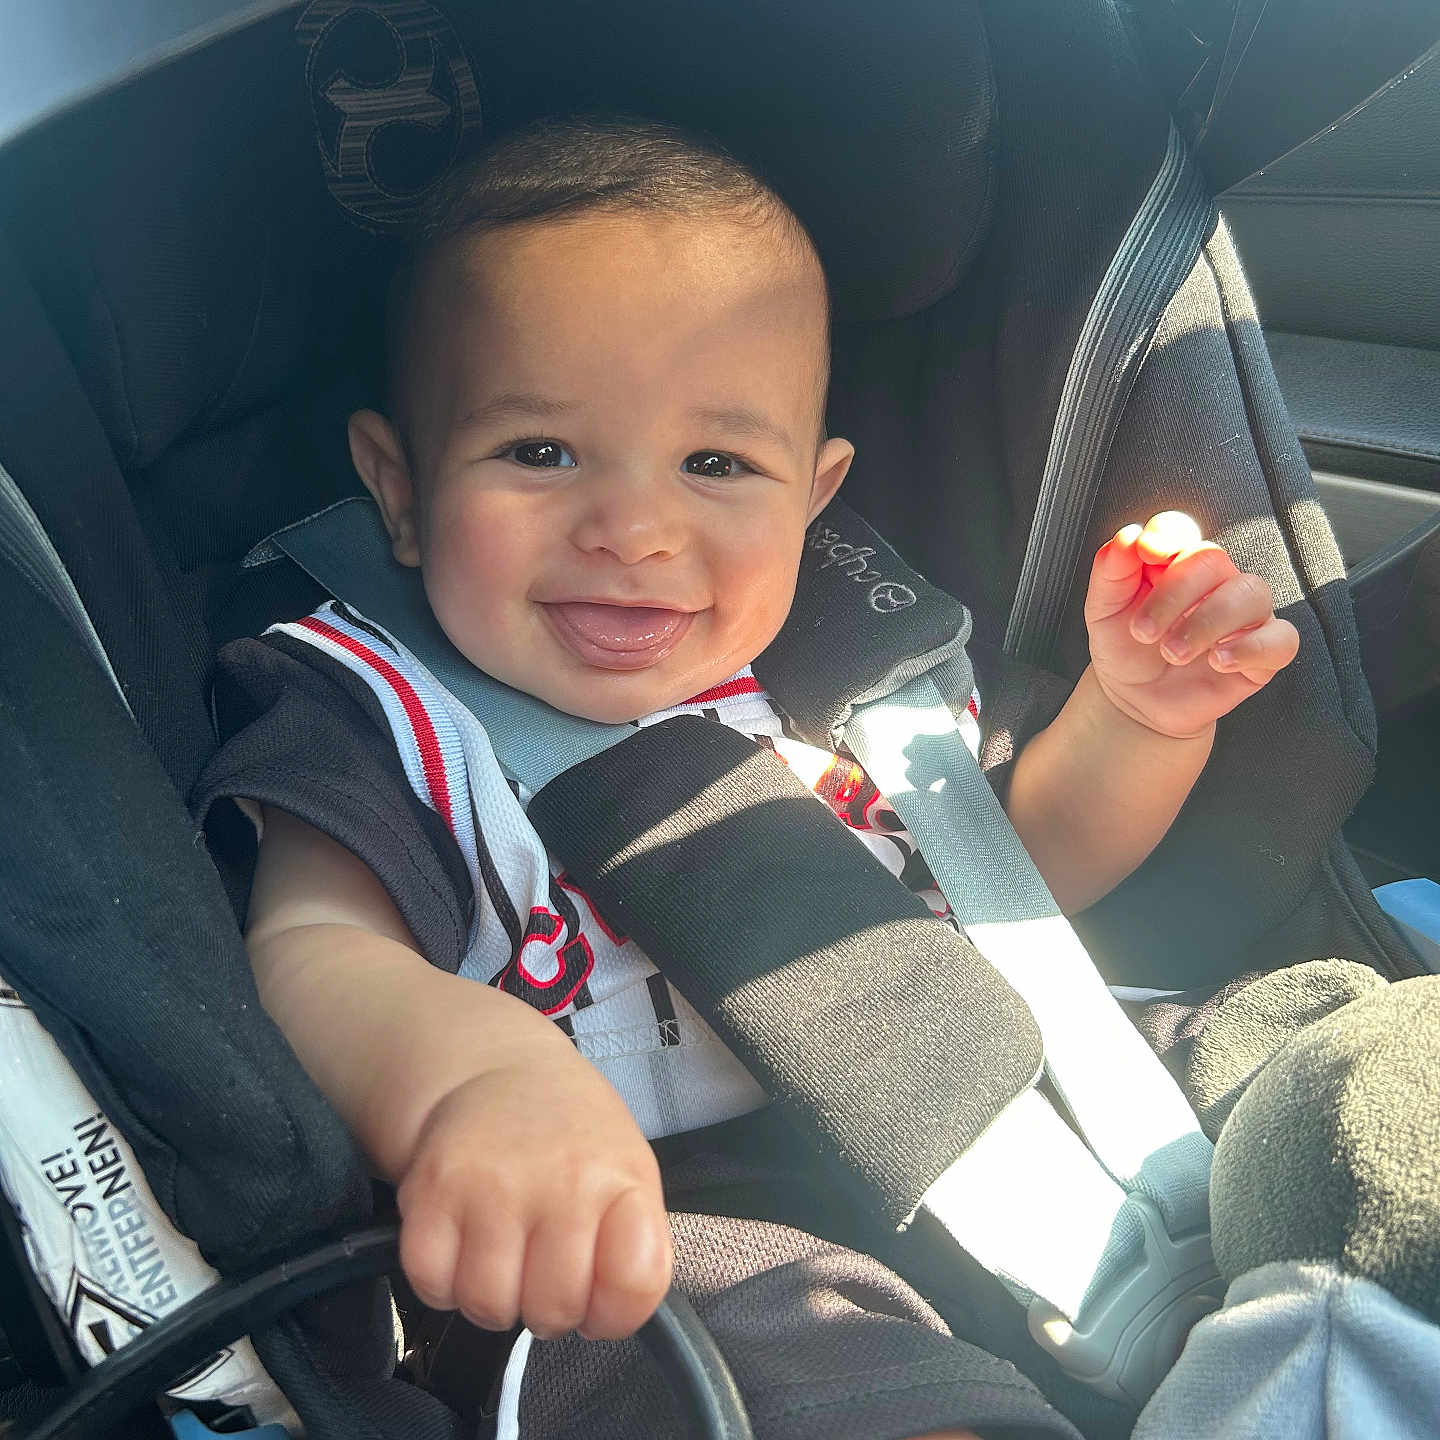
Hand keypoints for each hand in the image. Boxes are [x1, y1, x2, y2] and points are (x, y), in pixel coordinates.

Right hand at [395, 1042, 671, 1340]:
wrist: (500, 1071)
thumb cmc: (571, 1136)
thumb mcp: (629, 1172)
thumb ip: (635, 1246)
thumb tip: (611, 1315)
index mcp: (621, 1180)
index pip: (635, 1284)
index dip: (615, 1310)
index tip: (600, 1291)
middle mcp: (560, 1181)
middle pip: (554, 1309)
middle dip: (548, 1308)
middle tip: (542, 1268)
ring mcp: (492, 1186)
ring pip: (489, 1306)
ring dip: (494, 1298)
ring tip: (504, 1255)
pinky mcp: (431, 1190)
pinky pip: (431, 1285)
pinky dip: (443, 1282)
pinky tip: (463, 1247)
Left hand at [1084, 511, 1299, 738]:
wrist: (1135, 702)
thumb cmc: (1125, 650)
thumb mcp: (1103, 610)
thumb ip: (1111, 571)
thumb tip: (1127, 536)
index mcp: (1174, 563)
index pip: (1182, 529)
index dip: (1168, 533)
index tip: (1147, 552)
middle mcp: (1215, 582)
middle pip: (1213, 560)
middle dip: (1174, 594)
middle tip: (1144, 632)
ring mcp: (1244, 615)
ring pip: (1251, 593)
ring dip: (1207, 622)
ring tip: (1173, 652)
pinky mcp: (1264, 652)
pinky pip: (1281, 638)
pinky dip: (1251, 647)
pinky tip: (1218, 661)